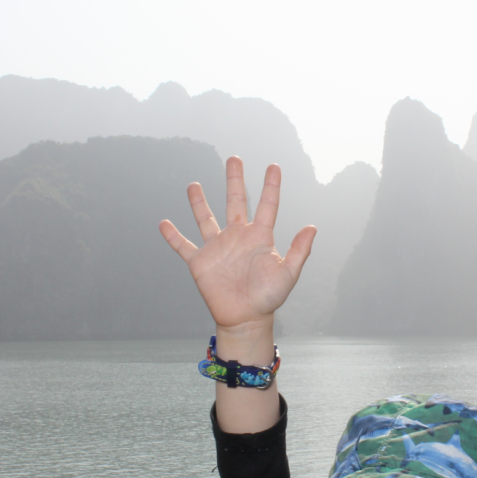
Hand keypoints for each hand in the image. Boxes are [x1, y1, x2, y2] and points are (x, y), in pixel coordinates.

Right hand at [159, 156, 315, 337]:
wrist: (245, 318)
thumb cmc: (269, 298)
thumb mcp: (288, 273)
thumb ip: (298, 250)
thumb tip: (312, 227)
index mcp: (259, 236)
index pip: (266, 205)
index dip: (271, 186)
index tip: (274, 166)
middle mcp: (237, 237)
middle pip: (235, 202)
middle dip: (234, 180)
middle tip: (234, 158)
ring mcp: (217, 248)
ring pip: (206, 219)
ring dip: (199, 202)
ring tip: (194, 185)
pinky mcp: (200, 262)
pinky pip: (183, 246)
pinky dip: (173, 236)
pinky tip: (164, 223)